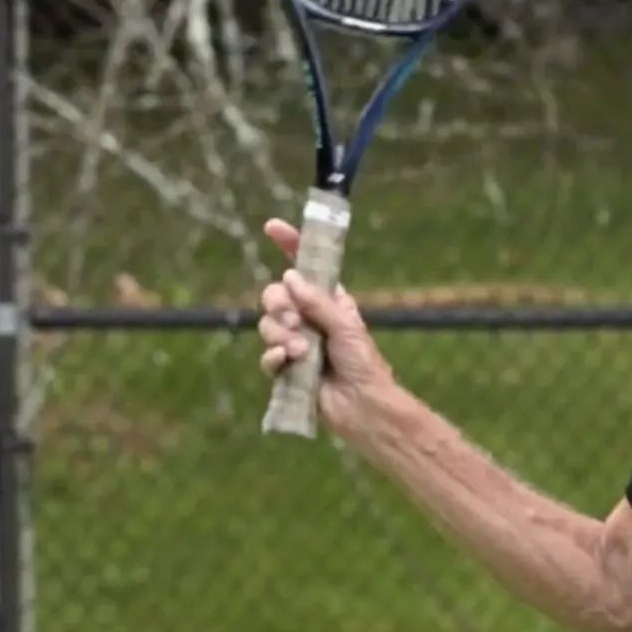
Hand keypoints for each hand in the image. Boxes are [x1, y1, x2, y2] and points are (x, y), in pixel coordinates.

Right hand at [258, 217, 395, 438]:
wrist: (363, 405)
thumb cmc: (364, 364)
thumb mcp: (346, 326)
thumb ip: (318, 302)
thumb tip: (290, 277)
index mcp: (328, 303)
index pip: (305, 268)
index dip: (290, 245)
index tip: (272, 227)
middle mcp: (308, 319)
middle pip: (274, 295)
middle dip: (278, 303)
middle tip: (293, 319)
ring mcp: (294, 343)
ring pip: (267, 324)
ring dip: (280, 334)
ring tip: (300, 350)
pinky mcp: (285, 368)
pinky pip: (266, 355)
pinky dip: (274, 357)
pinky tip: (287, 362)